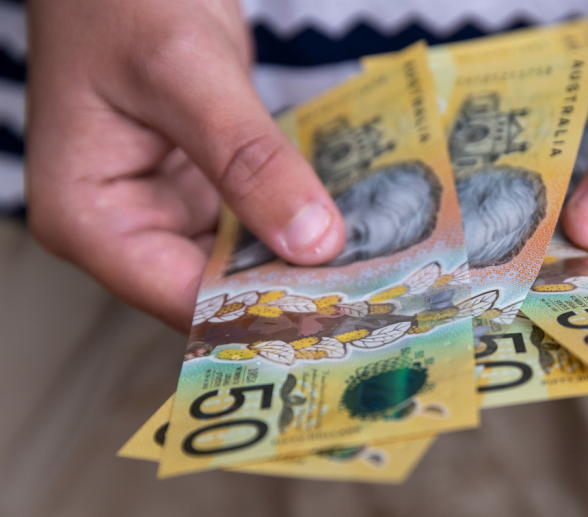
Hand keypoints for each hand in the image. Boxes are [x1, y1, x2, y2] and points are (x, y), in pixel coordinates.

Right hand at [26, 0, 344, 331]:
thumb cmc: (123, 0)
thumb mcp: (185, 72)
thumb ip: (247, 158)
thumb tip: (313, 241)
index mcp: (90, 219)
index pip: (183, 297)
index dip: (263, 310)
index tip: (340, 311)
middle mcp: (128, 226)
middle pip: (220, 287)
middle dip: (295, 289)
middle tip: (377, 296)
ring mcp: (170, 206)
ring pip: (247, 258)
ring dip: (307, 259)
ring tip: (381, 268)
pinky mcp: (207, 185)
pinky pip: (260, 217)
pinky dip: (302, 219)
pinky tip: (357, 226)